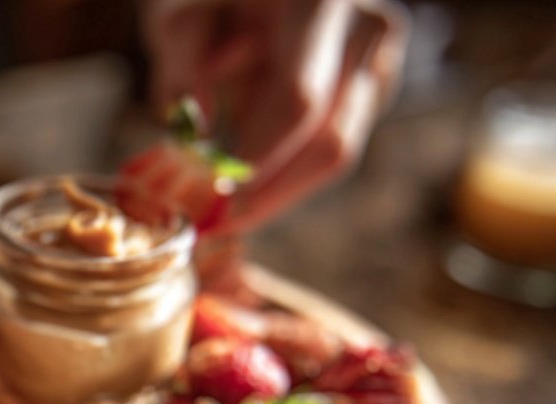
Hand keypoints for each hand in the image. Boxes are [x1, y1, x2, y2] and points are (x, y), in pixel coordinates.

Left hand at [144, 0, 409, 233]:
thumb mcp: (180, 13)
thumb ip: (180, 72)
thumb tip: (192, 149)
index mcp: (319, 2)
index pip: (298, 101)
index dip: (255, 163)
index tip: (211, 205)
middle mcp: (366, 30)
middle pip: (331, 142)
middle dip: (268, 195)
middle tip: (214, 225)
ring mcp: (379, 62)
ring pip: (336, 155)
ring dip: (276, 190)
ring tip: (221, 206)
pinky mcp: (373, 91)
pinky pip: (328, 150)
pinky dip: (283, 172)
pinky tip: (242, 175)